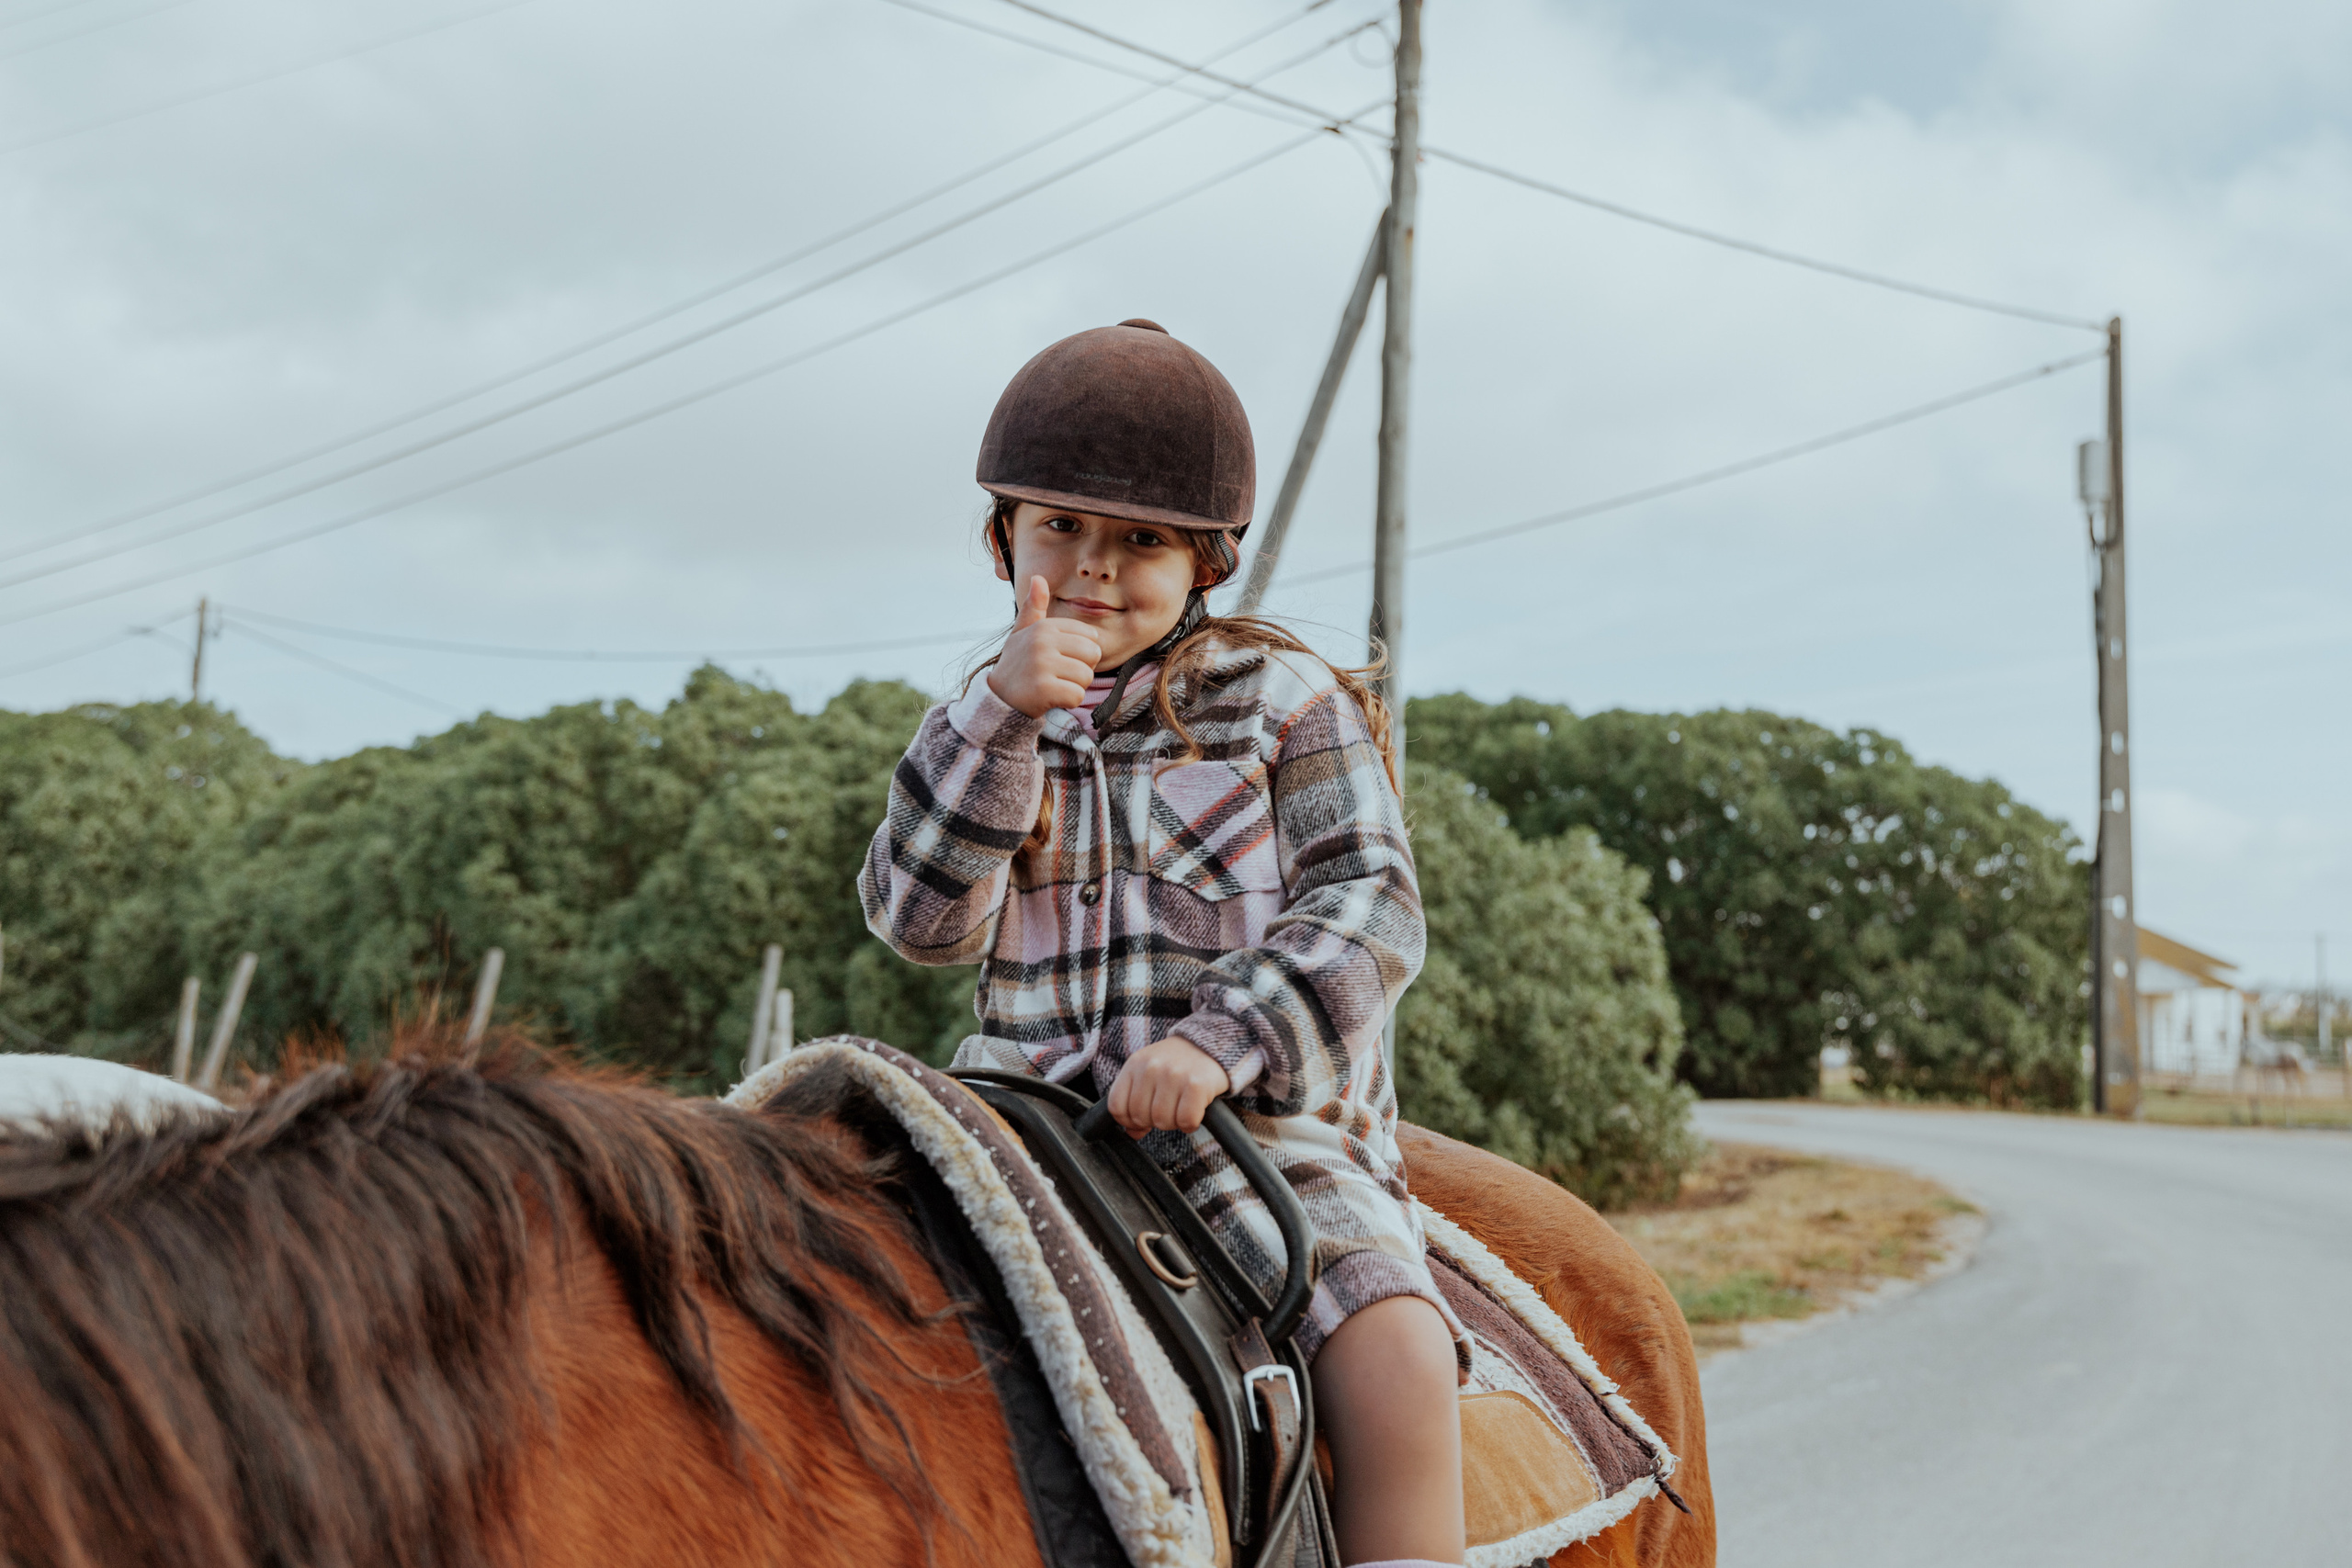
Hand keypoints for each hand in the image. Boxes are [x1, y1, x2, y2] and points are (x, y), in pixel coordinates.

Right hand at [988, 576, 1103, 717]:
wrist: (998, 698)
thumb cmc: (1017, 664)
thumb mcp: (1022, 632)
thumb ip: (1034, 607)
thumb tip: (1037, 577)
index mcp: (1043, 626)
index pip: (1091, 637)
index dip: (1081, 652)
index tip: (1060, 658)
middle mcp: (1042, 642)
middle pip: (1093, 655)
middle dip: (1082, 669)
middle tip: (1059, 674)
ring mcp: (1042, 665)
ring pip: (1086, 677)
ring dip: (1074, 686)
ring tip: (1053, 685)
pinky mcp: (1043, 689)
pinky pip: (1077, 695)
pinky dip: (1068, 701)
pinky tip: (1050, 698)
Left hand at [1107, 1037, 1230, 1137]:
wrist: (1211, 1046)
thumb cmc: (1177, 1064)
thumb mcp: (1150, 1075)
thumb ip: (1135, 1102)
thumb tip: (1132, 1133)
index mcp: (1134, 1064)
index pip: (1117, 1106)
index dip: (1127, 1121)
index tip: (1141, 1120)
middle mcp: (1151, 1068)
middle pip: (1140, 1117)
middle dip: (1155, 1121)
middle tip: (1169, 1110)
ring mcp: (1173, 1075)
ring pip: (1162, 1121)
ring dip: (1174, 1123)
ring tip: (1181, 1109)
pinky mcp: (1196, 1085)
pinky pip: (1186, 1121)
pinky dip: (1190, 1124)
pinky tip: (1195, 1112)